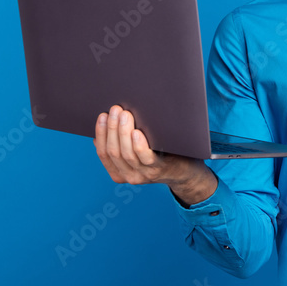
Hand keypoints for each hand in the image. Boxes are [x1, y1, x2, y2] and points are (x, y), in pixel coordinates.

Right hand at [94, 105, 216, 204]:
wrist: (186, 172)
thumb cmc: (160, 155)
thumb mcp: (137, 152)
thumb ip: (123, 142)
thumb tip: (108, 122)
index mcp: (119, 172)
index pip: (103, 153)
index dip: (101, 133)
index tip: (102, 115)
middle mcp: (129, 176)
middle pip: (114, 151)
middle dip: (112, 128)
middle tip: (115, 109)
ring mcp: (144, 174)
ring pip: (127, 153)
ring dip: (123, 132)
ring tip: (125, 114)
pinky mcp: (159, 169)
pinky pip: (146, 158)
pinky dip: (139, 145)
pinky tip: (137, 132)